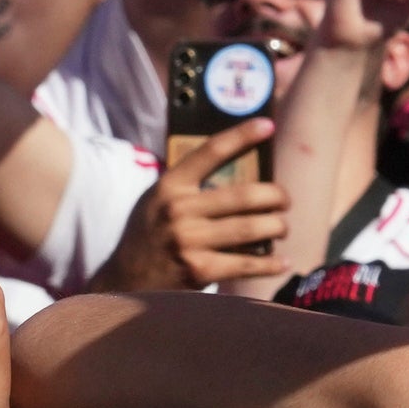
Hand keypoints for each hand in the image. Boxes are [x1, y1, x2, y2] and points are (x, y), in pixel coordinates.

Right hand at [94, 118, 288, 290]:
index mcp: (170, 186)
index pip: (210, 151)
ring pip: (251, 228)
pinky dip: (268, 263)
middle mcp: (179, 210)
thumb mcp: (157, 199)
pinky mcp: (198, 271)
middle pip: (244, 195)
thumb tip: (239, 167)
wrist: (123, 281)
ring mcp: (189, 242)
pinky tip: (281, 262)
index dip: (242, 135)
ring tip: (282, 227)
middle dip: (276, 196)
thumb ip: (189, 184)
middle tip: (285, 200)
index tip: (267, 125)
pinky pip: (245, 264)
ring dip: (277, 227)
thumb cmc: (149, 233)